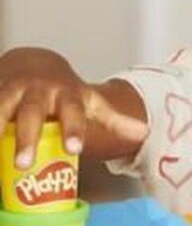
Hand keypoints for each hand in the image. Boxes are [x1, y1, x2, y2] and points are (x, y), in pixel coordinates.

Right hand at [0, 49, 146, 166]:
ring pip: (1, 108)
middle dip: (27, 137)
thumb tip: (143, 132)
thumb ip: (113, 118)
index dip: (73, 129)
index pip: (73, 112)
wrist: (34, 63)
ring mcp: (11, 92)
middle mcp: (37, 93)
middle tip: (24, 163)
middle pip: (32, 115)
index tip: (74, 148)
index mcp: (66, 96)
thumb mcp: (89, 101)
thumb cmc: (63, 90)